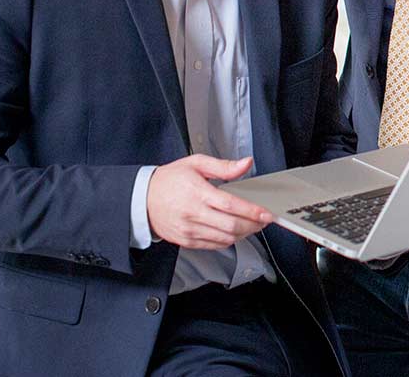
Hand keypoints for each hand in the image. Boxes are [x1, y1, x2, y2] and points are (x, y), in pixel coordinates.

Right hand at [147, 155, 273, 249]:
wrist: (142, 199)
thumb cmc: (169, 180)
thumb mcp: (196, 164)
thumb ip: (224, 166)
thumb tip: (246, 163)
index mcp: (197, 192)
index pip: (231, 205)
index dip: (252, 211)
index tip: (266, 213)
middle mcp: (193, 214)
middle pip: (232, 226)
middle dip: (253, 225)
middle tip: (263, 220)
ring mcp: (190, 230)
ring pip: (225, 238)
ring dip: (243, 234)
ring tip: (251, 225)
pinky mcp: (187, 241)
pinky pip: (214, 245)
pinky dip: (229, 240)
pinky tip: (234, 231)